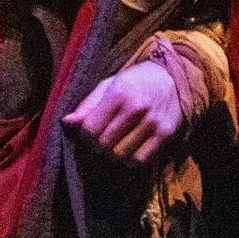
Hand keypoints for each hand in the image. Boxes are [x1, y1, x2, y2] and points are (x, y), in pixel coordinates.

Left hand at [62, 59, 185, 163]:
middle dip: (96, 148)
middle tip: (99, 143)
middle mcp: (136, 108)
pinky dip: (129, 161)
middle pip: (104, 145)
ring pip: (121, 155)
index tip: (88, 134)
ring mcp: (153, 122)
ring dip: (112, 155)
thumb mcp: (108, 86)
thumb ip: (87, 106)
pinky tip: (128, 151)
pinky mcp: (166, 134)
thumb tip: (66, 123)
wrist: (172, 77)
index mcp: (118, 94)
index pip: (90, 129)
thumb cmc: (134, 82)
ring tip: (113, 146)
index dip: (84, 137)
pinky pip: (140, 160)